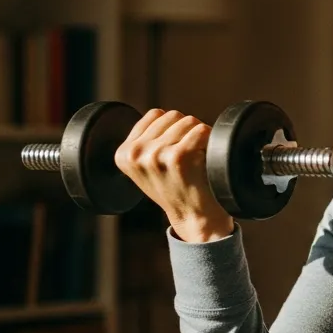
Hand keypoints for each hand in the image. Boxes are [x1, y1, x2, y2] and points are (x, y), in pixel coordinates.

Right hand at [114, 108, 233, 242]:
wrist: (194, 218)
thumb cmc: (176, 189)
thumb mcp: (147, 166)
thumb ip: (145, 140)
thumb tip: (158, 113)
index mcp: (123, 153)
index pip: (155, 114)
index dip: (172, 128)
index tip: (174, 151)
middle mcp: (135, 153)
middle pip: (173, 115)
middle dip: (185, 131)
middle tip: (188, 158)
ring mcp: (156, 154)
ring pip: (188, 121)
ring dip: (198, 137)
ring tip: (195, 160)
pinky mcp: (178, 156)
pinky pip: (201, 130)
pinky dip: (210, 140)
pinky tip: (205, 159)